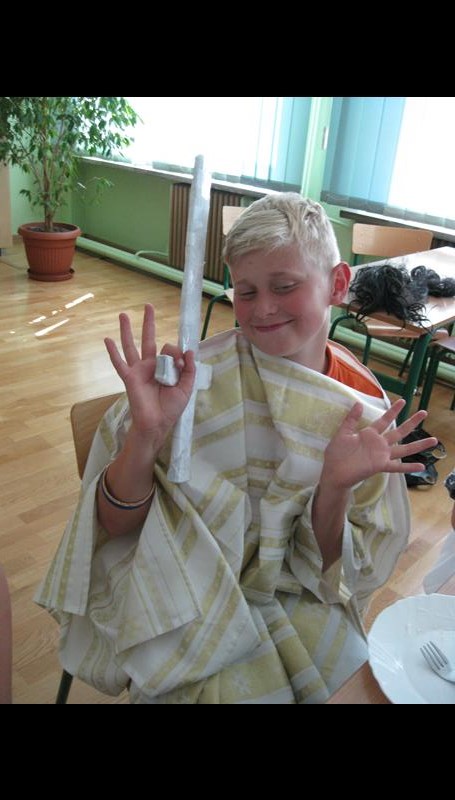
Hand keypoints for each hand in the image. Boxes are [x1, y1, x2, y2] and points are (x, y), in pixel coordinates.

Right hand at [104, 304, 195, 448]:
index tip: (180, 363)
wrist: (157, 423)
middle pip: (148, 339)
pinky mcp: (129, 377)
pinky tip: (106, 340)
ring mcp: (139, 370)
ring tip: (122, 314)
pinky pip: (119, 363)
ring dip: (126, 330)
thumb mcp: (186, 387)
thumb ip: (189, 369)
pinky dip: (112, 352)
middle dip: (148, 322)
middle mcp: (151, 365)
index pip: (170, 349)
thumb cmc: (171, 408)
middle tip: (148, 305)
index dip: (177, 353)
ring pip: (131, 346)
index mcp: (165, 367)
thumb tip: (189, 350)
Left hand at [321, 398, 437, 490]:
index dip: (393, 411)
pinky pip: (397, 467)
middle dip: (412, 422)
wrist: (333, 472)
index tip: (403, 401)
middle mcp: (379, 444)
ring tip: (434, 440)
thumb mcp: (342, 433)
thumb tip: (359, 403)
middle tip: (424, 412)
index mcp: (369, 434)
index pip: (385, 420)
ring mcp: (381, 455)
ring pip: (403, 448)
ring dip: (418, 445)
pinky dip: (409, 467)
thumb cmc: (336, 454)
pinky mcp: (380, 466)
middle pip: (399, 431)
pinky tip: (422, 466)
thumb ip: (351, 419)